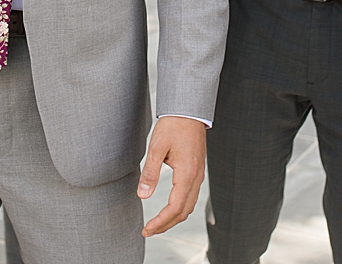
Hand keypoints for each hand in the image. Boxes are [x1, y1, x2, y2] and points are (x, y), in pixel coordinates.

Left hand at [137, 116, 205, 236]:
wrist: (189, 111)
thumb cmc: (172, 126)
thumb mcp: (156, 147)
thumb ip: (150, 173)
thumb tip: (142, 196)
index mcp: (187, 174)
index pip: (174, 208)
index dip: (160, 222)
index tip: (146, 229)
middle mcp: (196, 177)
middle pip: (183, 212)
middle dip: (166, 225)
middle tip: (148, 231)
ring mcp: (199, 175)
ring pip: (188, 206)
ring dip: (173, 218)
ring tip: (157, 224)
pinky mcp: (197, 171)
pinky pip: (191, 197)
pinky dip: (180, 208)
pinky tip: (169, 208)